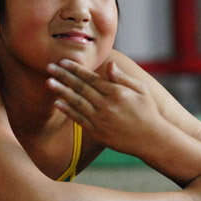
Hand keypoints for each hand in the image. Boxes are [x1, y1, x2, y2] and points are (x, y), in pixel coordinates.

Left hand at [46, 59, 162, 154]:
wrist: (152, 140)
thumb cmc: (148, 112)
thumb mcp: (141, 90)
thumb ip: (122, 78)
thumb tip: (109, 65)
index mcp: (116, 92)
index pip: (91, 77)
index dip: (75, 69)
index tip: (63, 61)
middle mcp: (106, 105)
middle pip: (80, 87)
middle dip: (63, 76)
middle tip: (49, 67)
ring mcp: (100, 119)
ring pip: (76, 102)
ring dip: (61, 91)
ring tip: (49, 82)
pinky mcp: (97, 132)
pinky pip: (79, 119)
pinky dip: (68, 110)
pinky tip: (58, 103)